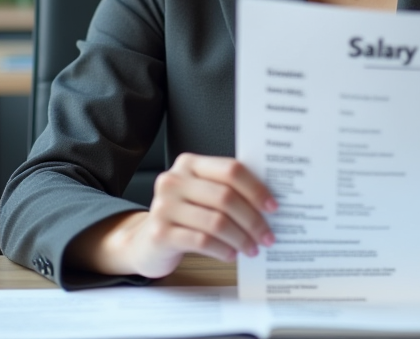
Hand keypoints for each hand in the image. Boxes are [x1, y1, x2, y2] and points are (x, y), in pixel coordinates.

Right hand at [68, 153, 276, 278]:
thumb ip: (228, 190)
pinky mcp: (160, 232)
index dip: (256, 188)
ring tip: (253, 248)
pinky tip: (232, 254)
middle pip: (226, 197)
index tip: (273, 207)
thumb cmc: (184, 216)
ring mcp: (163, 206)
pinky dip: (223, 249)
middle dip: (253, 219)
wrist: (146, 242)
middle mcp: (174, 180)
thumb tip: (269, 204)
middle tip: (267, 236)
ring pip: (216, 221)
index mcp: (190, 164)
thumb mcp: (202, 196)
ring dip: (241, 238)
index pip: (230, 169)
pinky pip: (202, 241)